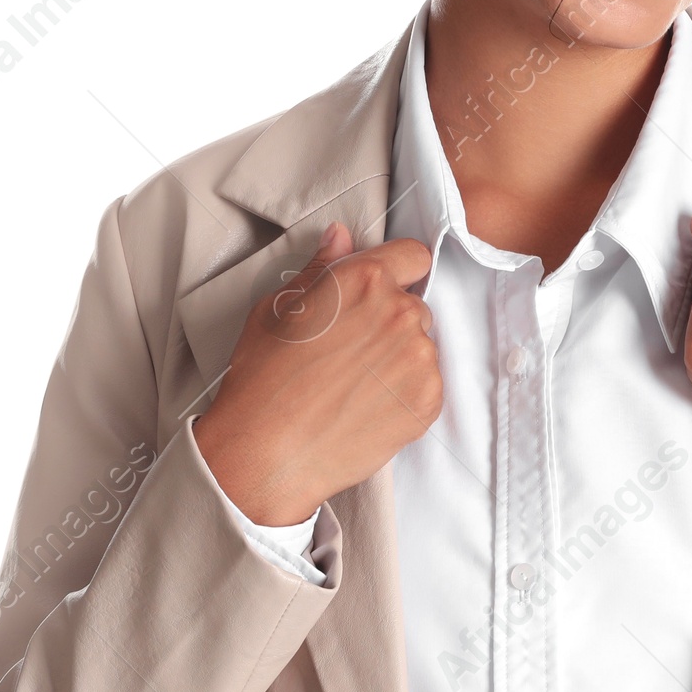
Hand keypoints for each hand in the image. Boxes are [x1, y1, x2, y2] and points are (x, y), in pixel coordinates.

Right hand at [193, 222, 438, 526]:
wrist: (265, 456)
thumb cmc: (262, 380)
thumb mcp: (278, 309)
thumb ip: (320, 268)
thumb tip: (341, 236)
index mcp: (364, 279)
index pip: (412, 255)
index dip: (396, 271)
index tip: (380, 291)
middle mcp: (400, 311)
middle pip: (414, 304)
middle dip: (390, 319)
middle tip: (351, 349)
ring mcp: (419, 357)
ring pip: (421, 345)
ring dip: (399, 357)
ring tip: (354, 385)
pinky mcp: (428, 400)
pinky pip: (427, 383)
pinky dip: (405, 393)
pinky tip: (367, 406)